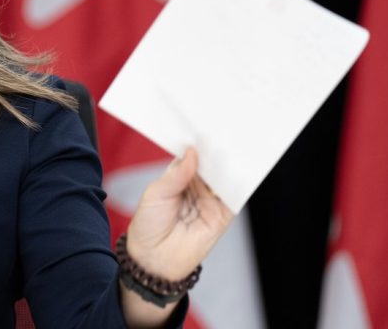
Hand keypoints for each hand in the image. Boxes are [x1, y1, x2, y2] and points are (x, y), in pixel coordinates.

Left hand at [125, 146, 232, 280]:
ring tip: (233, 147)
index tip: (205, 128)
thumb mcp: (156, 194)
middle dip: (217, 152)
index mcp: (179, 178)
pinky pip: (233, 198)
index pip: (193, 157)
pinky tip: (239, 173)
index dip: (199, 145)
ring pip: (224, 179)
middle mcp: (197, 187)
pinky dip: (238, 186)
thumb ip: (176, 175)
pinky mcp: (221, 216)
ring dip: (229, 166)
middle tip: (223, 133)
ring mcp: (210, 201)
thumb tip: (192, 152)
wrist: (153, 259)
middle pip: (211, 166)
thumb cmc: (148, 225)